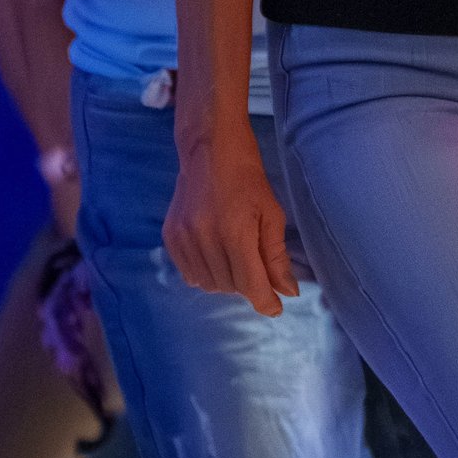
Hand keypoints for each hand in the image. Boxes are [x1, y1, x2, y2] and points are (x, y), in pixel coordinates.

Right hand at [164, 125, 298, 314]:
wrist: (210, 149)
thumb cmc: (248, 179)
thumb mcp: (271, 214)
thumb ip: (277, 257)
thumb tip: (287, 291)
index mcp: (235, 232)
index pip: (251, 284)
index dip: (265, 301)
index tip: (275, 308)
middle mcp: (205, 238)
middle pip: (231, 287)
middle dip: (248, 285)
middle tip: (257, 266)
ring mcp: (184, 238)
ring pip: (209, 284)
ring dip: (227, 281)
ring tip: (236, 257)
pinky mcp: (170, 236)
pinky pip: (189, 274)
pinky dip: (206, 274)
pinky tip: (216, 255)